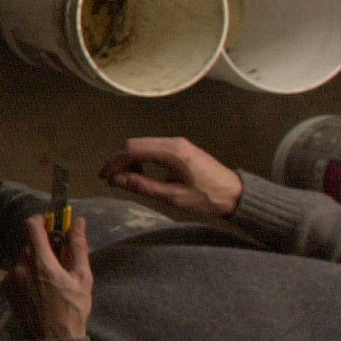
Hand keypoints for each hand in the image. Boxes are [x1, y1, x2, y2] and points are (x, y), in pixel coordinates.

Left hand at [3, 216, 92, 339]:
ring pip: (23, 259)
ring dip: (35, 263)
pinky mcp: (6, 289)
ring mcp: (11, 278)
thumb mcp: (82, 278)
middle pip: (29, 244)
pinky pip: (17, 273)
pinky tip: (39, 291)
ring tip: (50, 282)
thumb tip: (79, 222)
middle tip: (59, 262)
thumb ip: (78, 247)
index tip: (51, 226)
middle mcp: (21, 266)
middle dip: (43, 248)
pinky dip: (27, 275)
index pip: (32, 226)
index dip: (42, 221)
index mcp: (41, 262)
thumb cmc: (73, 309)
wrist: (53, 340)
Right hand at [101, 137, 243, 218]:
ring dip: (131, 158)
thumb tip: (116, 180)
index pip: (132, 149)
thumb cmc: (206, 198)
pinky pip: (153, 147)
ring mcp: (178, 143)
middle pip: (135, 143)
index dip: (114, 162)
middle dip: (120, 159)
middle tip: (114, 179)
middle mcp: (172, 141)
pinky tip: (145, 172)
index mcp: (170, 152)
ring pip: (143, 144)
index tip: (104, 177)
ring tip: (129, 178)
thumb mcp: (173, 196)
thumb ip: (143, 186)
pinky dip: (143, 157)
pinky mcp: (181, 147)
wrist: (237, 194)